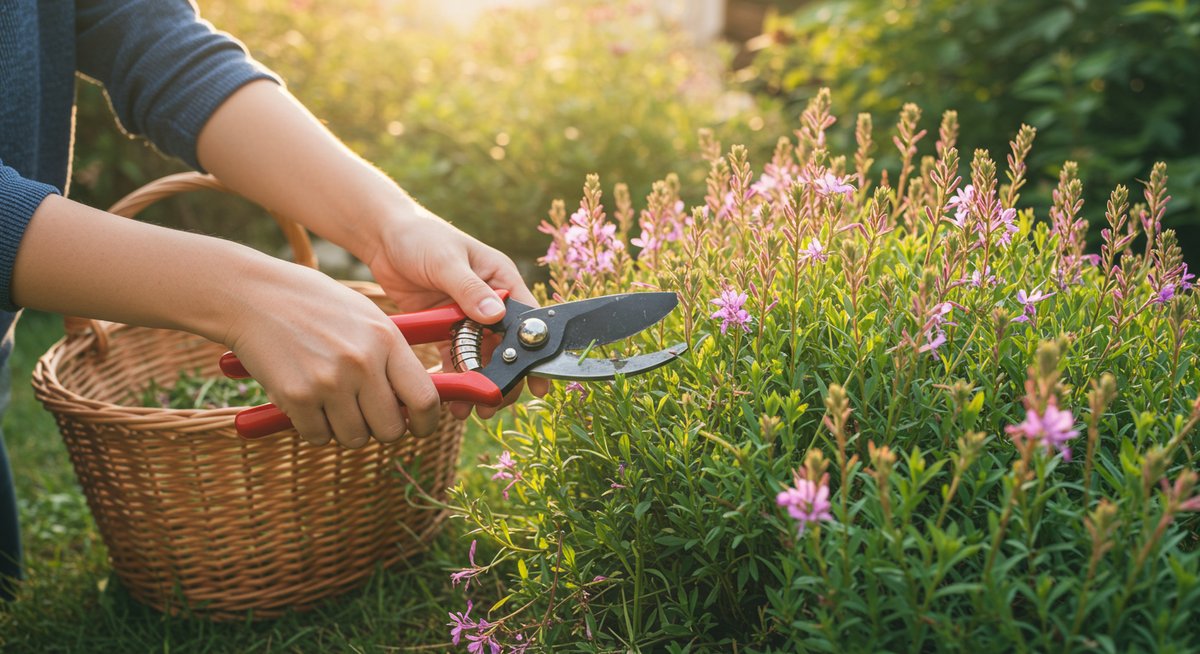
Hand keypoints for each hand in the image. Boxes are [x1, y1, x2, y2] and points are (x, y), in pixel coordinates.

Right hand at [224, 261, 441, 447]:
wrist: (252, 296)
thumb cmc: (312, 305)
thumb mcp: (364, 316)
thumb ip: (391, 355)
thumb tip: (415, 399)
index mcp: (385, 339)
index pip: (425, 398)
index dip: (427, 422)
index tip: (420, 427)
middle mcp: (362, 363)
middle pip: (391, 429)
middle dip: (381, 429)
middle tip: (367, 416)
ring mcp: (329, 382)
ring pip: (355, 438)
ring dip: (346, 429)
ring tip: (331, 402)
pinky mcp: (297, 397)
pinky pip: (318, 437)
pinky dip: (314, 428)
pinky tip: (306, 401)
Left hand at [364, 205, 549, 419]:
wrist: (383, 236)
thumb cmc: (420, 236)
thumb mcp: (446, 261)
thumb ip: (469, 289)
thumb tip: (495, 315)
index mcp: (501, 279)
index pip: (526, 319)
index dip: (533, 351)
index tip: (537, 380)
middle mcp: (490, 300)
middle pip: (506, 346)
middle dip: (503, 376)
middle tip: (493, 402)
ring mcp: (468, 316)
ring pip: (482, 357)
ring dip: (479, 381)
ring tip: (471, 408)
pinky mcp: (445, 328)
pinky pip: (455, 357)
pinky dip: (455, 377)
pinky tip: (451, 397)